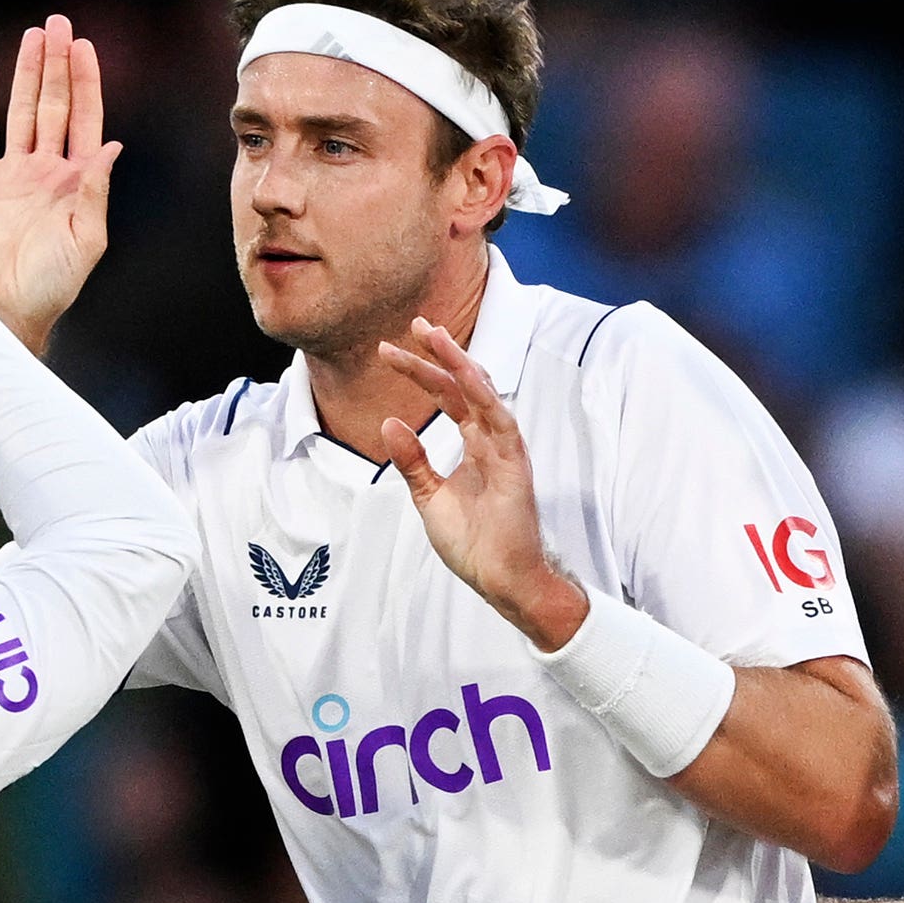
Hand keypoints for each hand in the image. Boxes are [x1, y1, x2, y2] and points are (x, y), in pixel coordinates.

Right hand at [0, 15, 119, 352]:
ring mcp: (13, 174)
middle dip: (56, 64)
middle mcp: (47, 170)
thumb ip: (95, 191)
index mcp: (78, 181)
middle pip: (54, 104)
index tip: (83, 45)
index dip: (85, 81)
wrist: (2, 308)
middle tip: (56, 23)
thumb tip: (112, 146)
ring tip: (30, 36)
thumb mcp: (85, 240)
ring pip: (21, 111)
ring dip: (26, 74)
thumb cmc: (51, 285)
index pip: (85, 118)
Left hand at [378, 319, 587, 647]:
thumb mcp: (429, 497)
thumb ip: (413, 460)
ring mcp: (504, 449)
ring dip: (460, 362)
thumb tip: (388, 421)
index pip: (444, 397)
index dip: (419, 371)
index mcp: (472, 445)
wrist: (499, 578)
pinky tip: (465, 372)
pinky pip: (500, 420)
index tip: (388, 350)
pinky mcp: (515, 463)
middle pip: (462, 386)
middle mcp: (489, 440)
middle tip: (414, 324)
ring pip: (482, 393)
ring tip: (435, 335)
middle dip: (438, 354)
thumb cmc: (472, 542)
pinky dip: (483, 395)